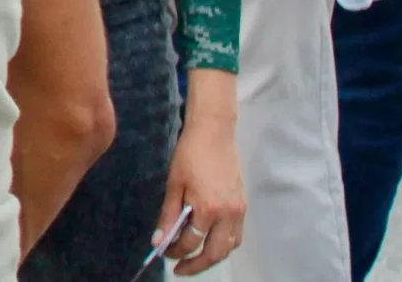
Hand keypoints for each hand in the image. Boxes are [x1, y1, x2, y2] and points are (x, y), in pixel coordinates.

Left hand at [160, 72, 245, 274]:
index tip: (163, 252)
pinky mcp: (243, 205)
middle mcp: (228, 214)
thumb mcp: (174, 185)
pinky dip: (224, 244)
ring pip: (229, 247)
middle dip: (196, 265)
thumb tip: (159, 240)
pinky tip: (210, 242)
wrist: (214, 133)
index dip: (175, 251)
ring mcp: (239, 211)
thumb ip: (168, 216)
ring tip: (194, 258)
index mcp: (208, 208)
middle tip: (179, 268)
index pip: (191, 242)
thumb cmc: (190, 154)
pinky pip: (236, 235)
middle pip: (214, 253)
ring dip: (212, 257)